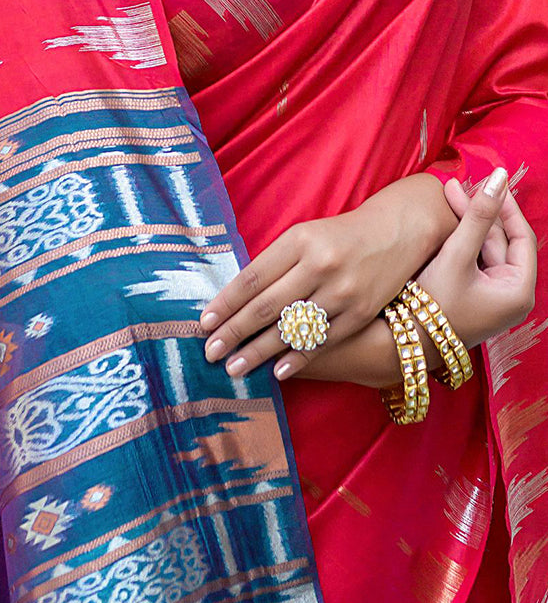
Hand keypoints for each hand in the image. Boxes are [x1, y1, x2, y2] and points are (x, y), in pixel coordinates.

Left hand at [199, 174, 457, 379]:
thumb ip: (273, 263)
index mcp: (299, 240)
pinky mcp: (362, 312)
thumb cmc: (339, 236)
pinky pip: (323, 340)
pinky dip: (298, 357)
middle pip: (267, 306)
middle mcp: (320, 264)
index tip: (203, 323)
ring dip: (259, 352)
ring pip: (292, 328)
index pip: (253, 277)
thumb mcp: (304, 235)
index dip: (226, 303)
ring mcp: (342, 290)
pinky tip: (277, 371)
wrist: (397, 231)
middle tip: (210, 353)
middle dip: (234, 333)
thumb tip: (232, 301)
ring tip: (235, 368)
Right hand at [296, 167, 536, 386]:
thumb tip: (500, 177)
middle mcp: (511, 298)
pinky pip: (473, 265)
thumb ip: (479, 216)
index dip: (504, 207)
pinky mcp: (474, 301)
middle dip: (479, 215)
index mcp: (519, 292)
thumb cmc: (431, 307)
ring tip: (448, 201)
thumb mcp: (457, 257)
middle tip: (454, 189)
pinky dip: (462, 245)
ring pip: (484, 252)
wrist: (401, 344)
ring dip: (467, 227)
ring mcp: (492, 301)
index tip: (486, 184)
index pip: (521, 237)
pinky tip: (445, 227)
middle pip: (500, 243)